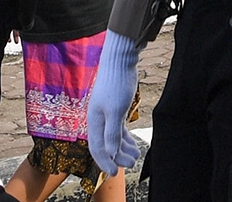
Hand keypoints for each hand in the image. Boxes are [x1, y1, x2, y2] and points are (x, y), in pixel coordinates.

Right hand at [84, 31, 143, 175]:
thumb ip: (112, 133)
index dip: (105, 162)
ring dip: (123, 148)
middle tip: (132, 162)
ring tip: (136, 155)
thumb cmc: (116, 83)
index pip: (97, 148)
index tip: (114, 173)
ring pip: (113, 137)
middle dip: (118, 156)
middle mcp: (98, 119)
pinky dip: (125, 137)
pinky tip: (134, 143)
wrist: (120, 58)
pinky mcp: (115, 107)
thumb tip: (110, 153)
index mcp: (94, 121)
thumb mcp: (116, 110)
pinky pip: (118, 128)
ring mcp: (106, 113)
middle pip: (106, 144)